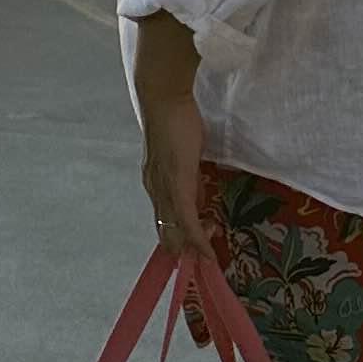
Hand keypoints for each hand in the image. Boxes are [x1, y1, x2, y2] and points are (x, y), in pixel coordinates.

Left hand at [132, 9, 204, 265]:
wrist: (164, 97)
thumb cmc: (176, 120)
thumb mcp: (185, 156)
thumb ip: (190, 178)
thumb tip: (202, 198)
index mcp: (156, 183)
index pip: (164, 220)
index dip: (177, 240)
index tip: (191, 255)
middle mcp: (155, 189)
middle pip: (165, 232)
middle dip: (183, 252)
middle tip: (203, 264)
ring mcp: (163, 187)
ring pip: (174, 230)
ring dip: (192, 249)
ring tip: (207, 262)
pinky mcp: (176, 183)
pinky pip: (186, 219)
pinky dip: (197, 238)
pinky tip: (207, 252)